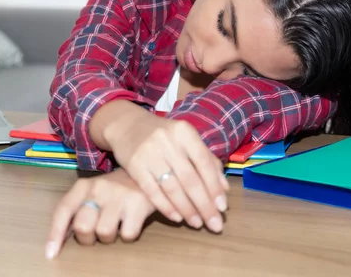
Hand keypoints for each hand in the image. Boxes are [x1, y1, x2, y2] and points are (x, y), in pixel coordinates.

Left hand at [46, 168, 155, 258]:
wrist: (147, 173)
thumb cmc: (115, 189)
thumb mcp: (93, 191)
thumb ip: (77, 209)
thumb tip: (60, 237)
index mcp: (84, 186)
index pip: (63, 210)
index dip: (55, 234)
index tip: (51, 254)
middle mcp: (99, 188)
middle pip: (82, 227)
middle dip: (88, 238)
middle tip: (96, 233)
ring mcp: (118, 196)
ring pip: (104, 233)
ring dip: (110, 237)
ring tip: (116, 225)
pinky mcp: (138, 204)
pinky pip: (127, 235)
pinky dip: (129, 235)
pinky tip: (131, 222)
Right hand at [104, 112, 229, 232]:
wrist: (127, 125)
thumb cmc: (164, 135)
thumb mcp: (186, 139)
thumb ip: (206, 160)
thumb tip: (224, 188)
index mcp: (185, 132)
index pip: (204, 163)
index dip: (214, 187)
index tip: (222, 208)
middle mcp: (168, 141)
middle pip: (190, 179)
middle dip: (204, 205)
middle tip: (214, 225)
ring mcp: (149, 153)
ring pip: (172, 187)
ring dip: (187, 209)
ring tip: (197, 224)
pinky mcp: (134, 165)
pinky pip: (152, 191)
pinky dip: (166, 206)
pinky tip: (177, 218)